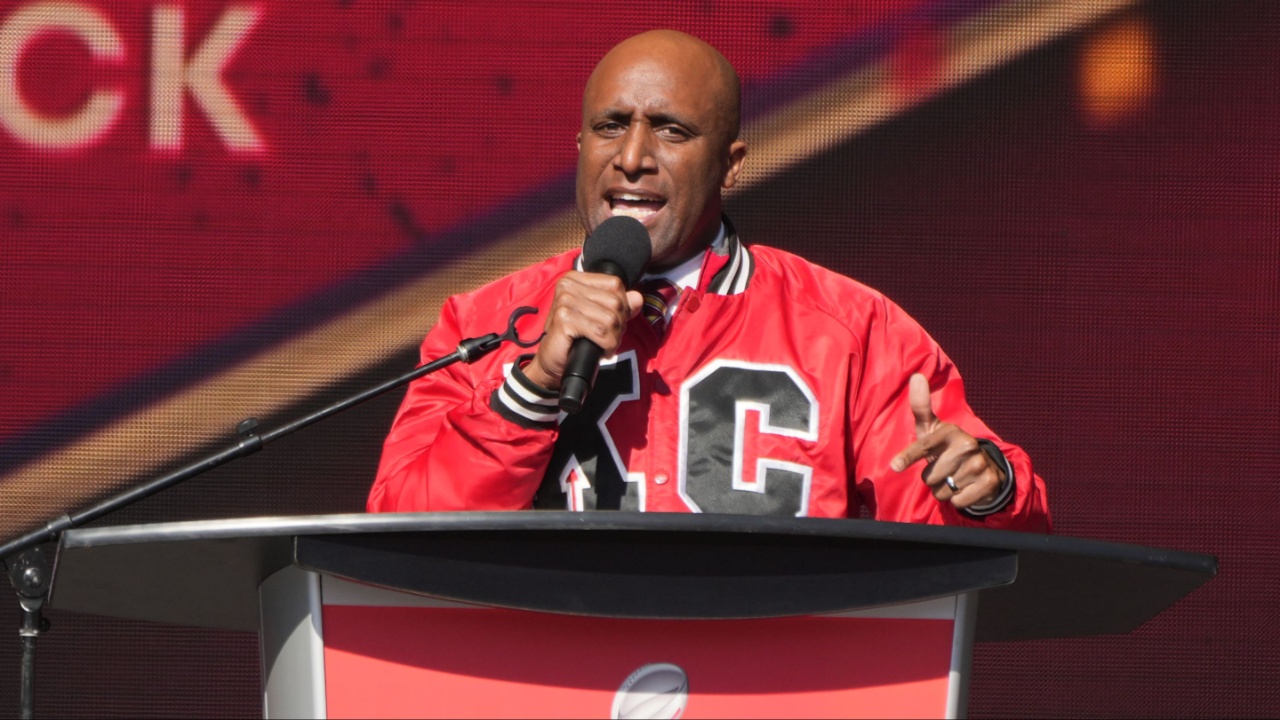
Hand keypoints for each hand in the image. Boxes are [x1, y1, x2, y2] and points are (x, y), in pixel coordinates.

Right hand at [523, 271, 642, 389]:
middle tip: (609, 337)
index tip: (614, 322)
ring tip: (605, 345)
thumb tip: (638, 297)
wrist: (552, 360)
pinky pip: (600, 332)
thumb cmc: (575, 337)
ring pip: (610, 319)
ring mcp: (564, 301)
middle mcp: (568, 285)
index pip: (615, 284)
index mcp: (575, 279)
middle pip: (615, 302)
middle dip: (619, 325)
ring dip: (613, 338)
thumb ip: (619, 305)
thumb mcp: (599, 317)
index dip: (623, 305)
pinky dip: (606, 345)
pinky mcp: (564, 319)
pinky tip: (601, 351)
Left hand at [889, 373, 1005, 509]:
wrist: (985, 468)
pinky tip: (966, 488)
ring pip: (942, 491)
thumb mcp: (933, 429)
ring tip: (955, 477)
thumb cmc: (947, 447)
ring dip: (944, 489)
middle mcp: (968, 445)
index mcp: (950, 432)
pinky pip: (957, 501)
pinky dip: (958, 499)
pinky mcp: (990, 482)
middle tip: (944, 469)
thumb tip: (916, 376)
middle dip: (932, 478)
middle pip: (929, 476)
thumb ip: (921, 406)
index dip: (908, 457)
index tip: (894, 466)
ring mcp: (980, 464)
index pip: (924, 447)